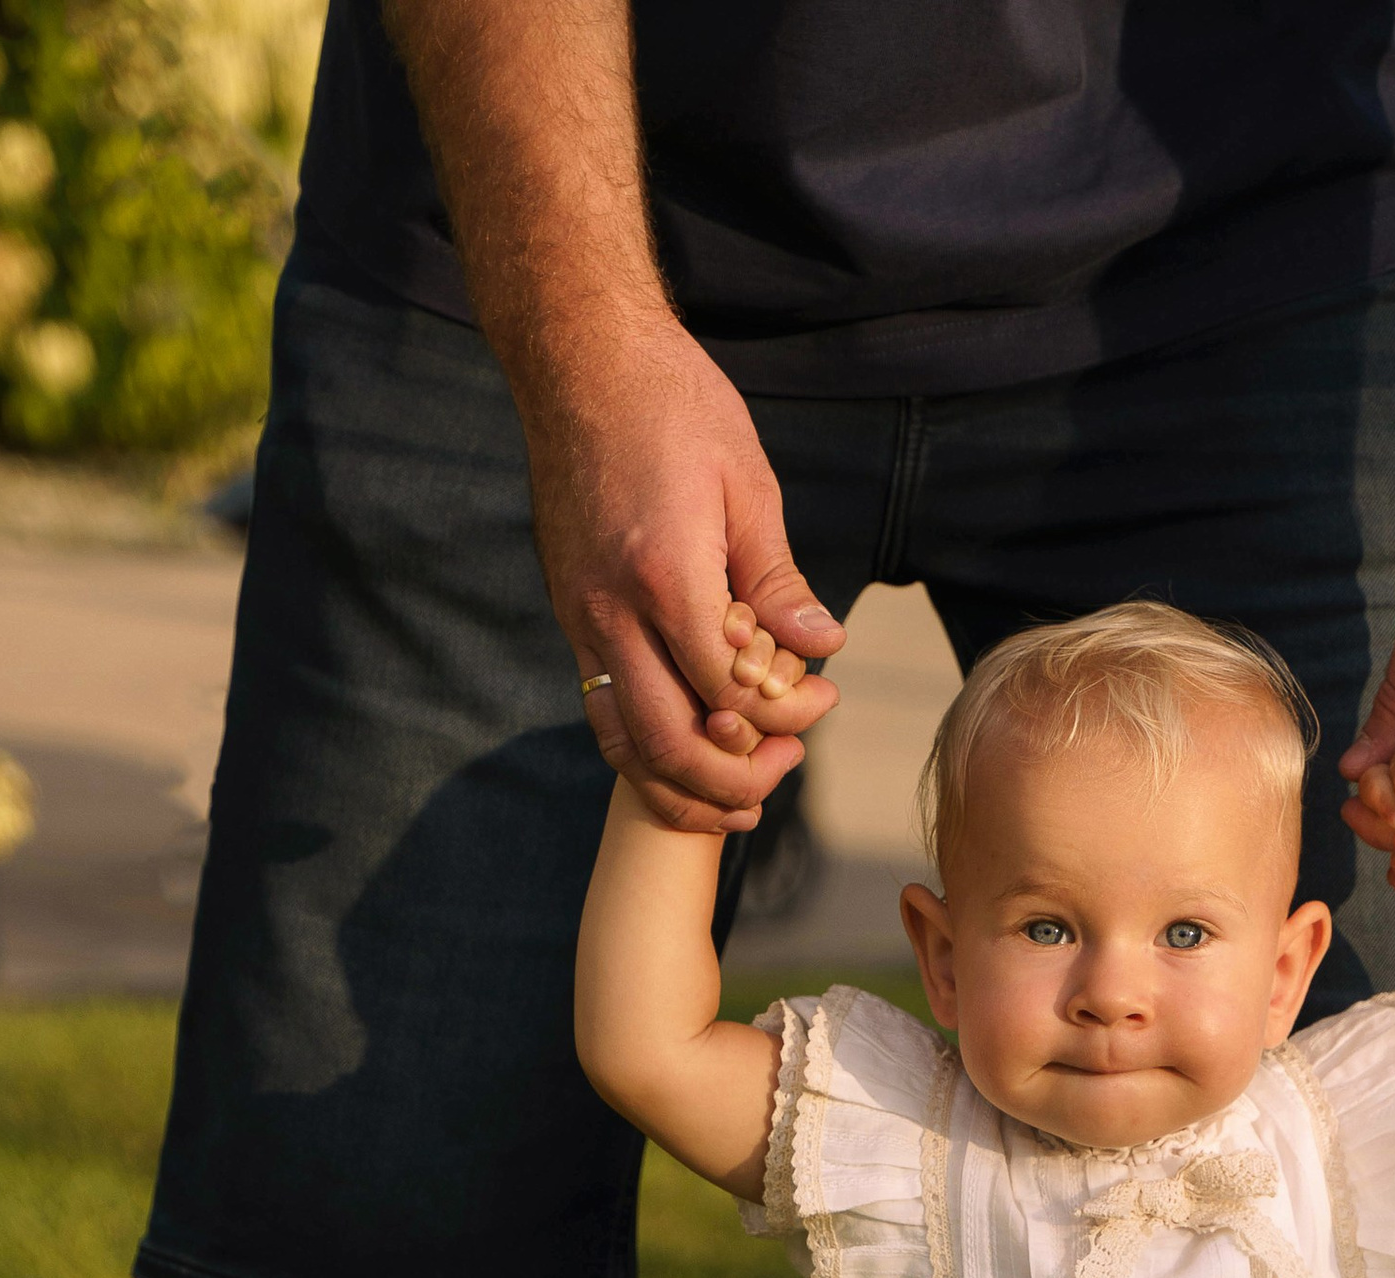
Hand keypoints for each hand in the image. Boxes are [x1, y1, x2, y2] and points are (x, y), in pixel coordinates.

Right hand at [522, 316, 844, 834]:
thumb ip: (778, 575)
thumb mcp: (746, 480)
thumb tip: (821, 645)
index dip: (784, 716)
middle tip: (785, 767)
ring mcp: (582, 620)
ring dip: (682, 791)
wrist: (579, 362)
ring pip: (624, 747)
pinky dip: (645, 756)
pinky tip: (688, 759)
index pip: (727, 693)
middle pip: (670, 744)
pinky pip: (602, 713)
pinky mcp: (571, 618)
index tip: (822, 698)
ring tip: (738, 799)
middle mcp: (613, 611)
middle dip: (734, 780)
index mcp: (666, 574)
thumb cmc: (673, 405)